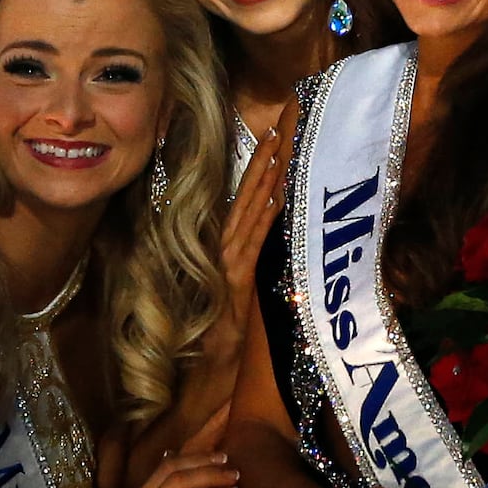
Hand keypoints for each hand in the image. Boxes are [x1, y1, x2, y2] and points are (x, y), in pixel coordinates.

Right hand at [219, 126, 286, 335]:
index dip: (256, 168)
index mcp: (226, 242)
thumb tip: (265, 221)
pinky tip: (276, 196)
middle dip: (261, 162)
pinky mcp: (236, 275)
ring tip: (278, 152)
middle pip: (245, 195)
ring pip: (249, 211)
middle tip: (276, 130)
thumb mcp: (239, 279)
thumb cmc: (222, 321)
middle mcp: (225, 244)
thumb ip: (246, 253)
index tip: (271, 140)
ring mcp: (229, 258)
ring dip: (264, 180)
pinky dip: (264, 217)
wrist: (208, 356)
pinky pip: (253, 239)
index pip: (243, 198)